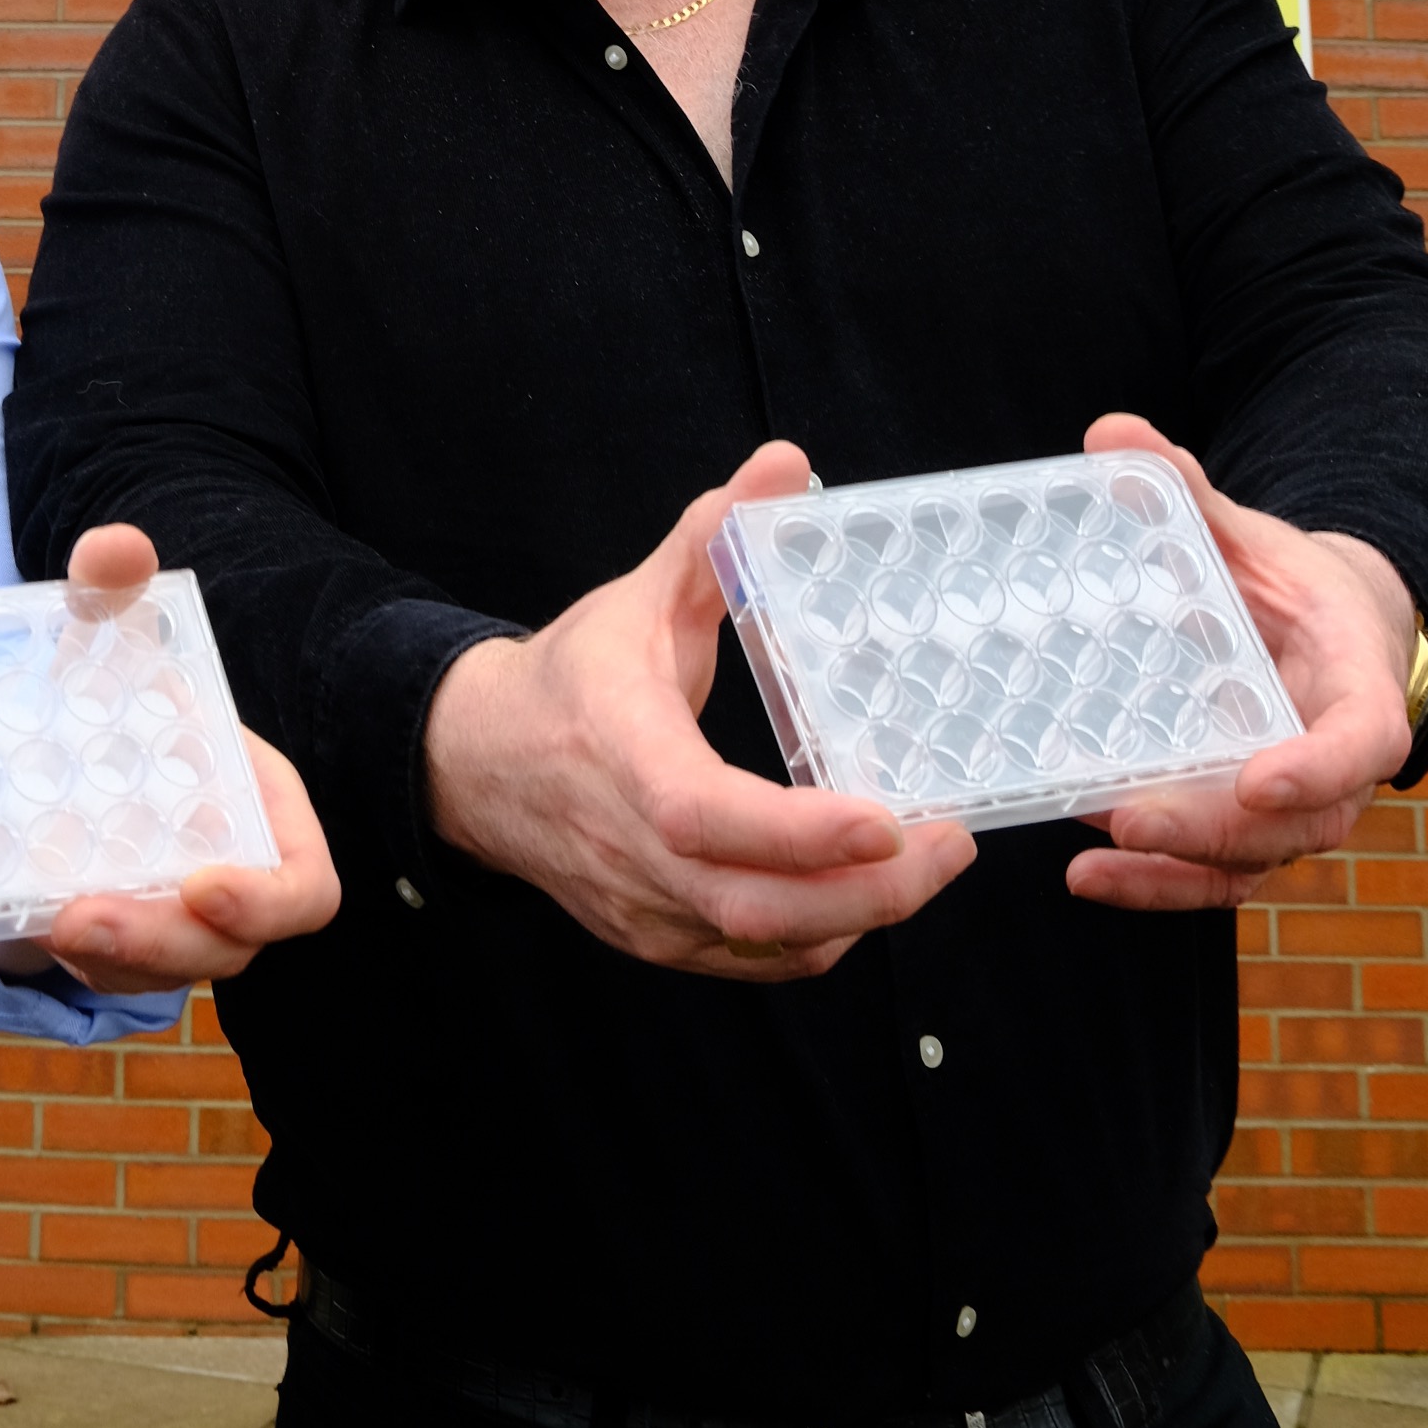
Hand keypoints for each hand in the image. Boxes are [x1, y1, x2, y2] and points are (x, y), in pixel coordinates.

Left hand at [0, 525, 341, 994]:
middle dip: (158, 944)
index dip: (265, 901)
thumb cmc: (114, 692)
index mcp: (264, 818)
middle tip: (81, 919)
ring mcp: (176, 920)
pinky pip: (110, 972)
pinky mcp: (121, 939)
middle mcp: (231, 880)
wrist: (68, 738)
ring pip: (162, 973)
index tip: (201, 884)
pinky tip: (23, 918)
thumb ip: (113, 592)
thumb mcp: (107, 638)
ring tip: (47, 921)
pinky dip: (72, 958)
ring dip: (110, 961)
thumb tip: (115, 547)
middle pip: (225, 950)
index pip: (302, 891)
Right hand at [420, 445, 974, 977]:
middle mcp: (628, 847)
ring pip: (759, 945)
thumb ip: (714, 536)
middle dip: (867, 891)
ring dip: (856, 918)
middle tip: (950, 845)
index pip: (704, 815)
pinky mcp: (655, 940)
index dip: (798, 832)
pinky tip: (863, 897)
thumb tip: (787, 463)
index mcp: (619, 752)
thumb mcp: (638, 598)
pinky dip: (818, 940)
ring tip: (929, 865)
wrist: (477, 765)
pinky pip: (751, 964)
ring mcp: (641, 907)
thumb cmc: (570, 679)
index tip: (886, 819)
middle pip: (752, 905)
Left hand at [1065, 416, 1415, 911]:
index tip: (1262, 780)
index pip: (1360, 742)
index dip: (1318, 767)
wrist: (1324, 636)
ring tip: (1097, 865)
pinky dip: (1159, 886)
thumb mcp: (1250, 537)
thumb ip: (1188, 493)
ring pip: (1251, 863)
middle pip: (1294, 823)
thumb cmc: (1293, 589)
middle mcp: (1336, 767)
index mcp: (1358, 690)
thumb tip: (1111, 434)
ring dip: (1175, 873)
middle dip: (1213, 829)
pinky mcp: (1249, 832)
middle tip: (1133, 821)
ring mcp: (1293, 809)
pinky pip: (1215, 875)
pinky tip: (1091, 878)